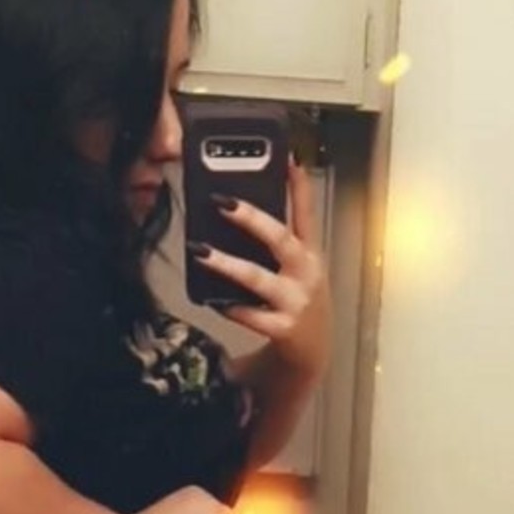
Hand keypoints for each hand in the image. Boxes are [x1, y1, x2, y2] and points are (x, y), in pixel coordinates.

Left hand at [193, 160, 331, 381]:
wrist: (313, 354)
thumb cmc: (298, 305)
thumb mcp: (298, 270)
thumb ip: (278, 244)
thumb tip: (240, 213)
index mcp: (309, 255)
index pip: (306, 213)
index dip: (299, 186)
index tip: (288, 159)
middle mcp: (305, 274)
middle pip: (279, 238)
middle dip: (250, 218)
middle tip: (221, 202)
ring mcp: (296, 302)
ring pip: (257, 278)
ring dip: (226, 264)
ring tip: (200, 251)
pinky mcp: (284, 329)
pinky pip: (252, 316)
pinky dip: (232, 307)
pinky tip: (214, 300)